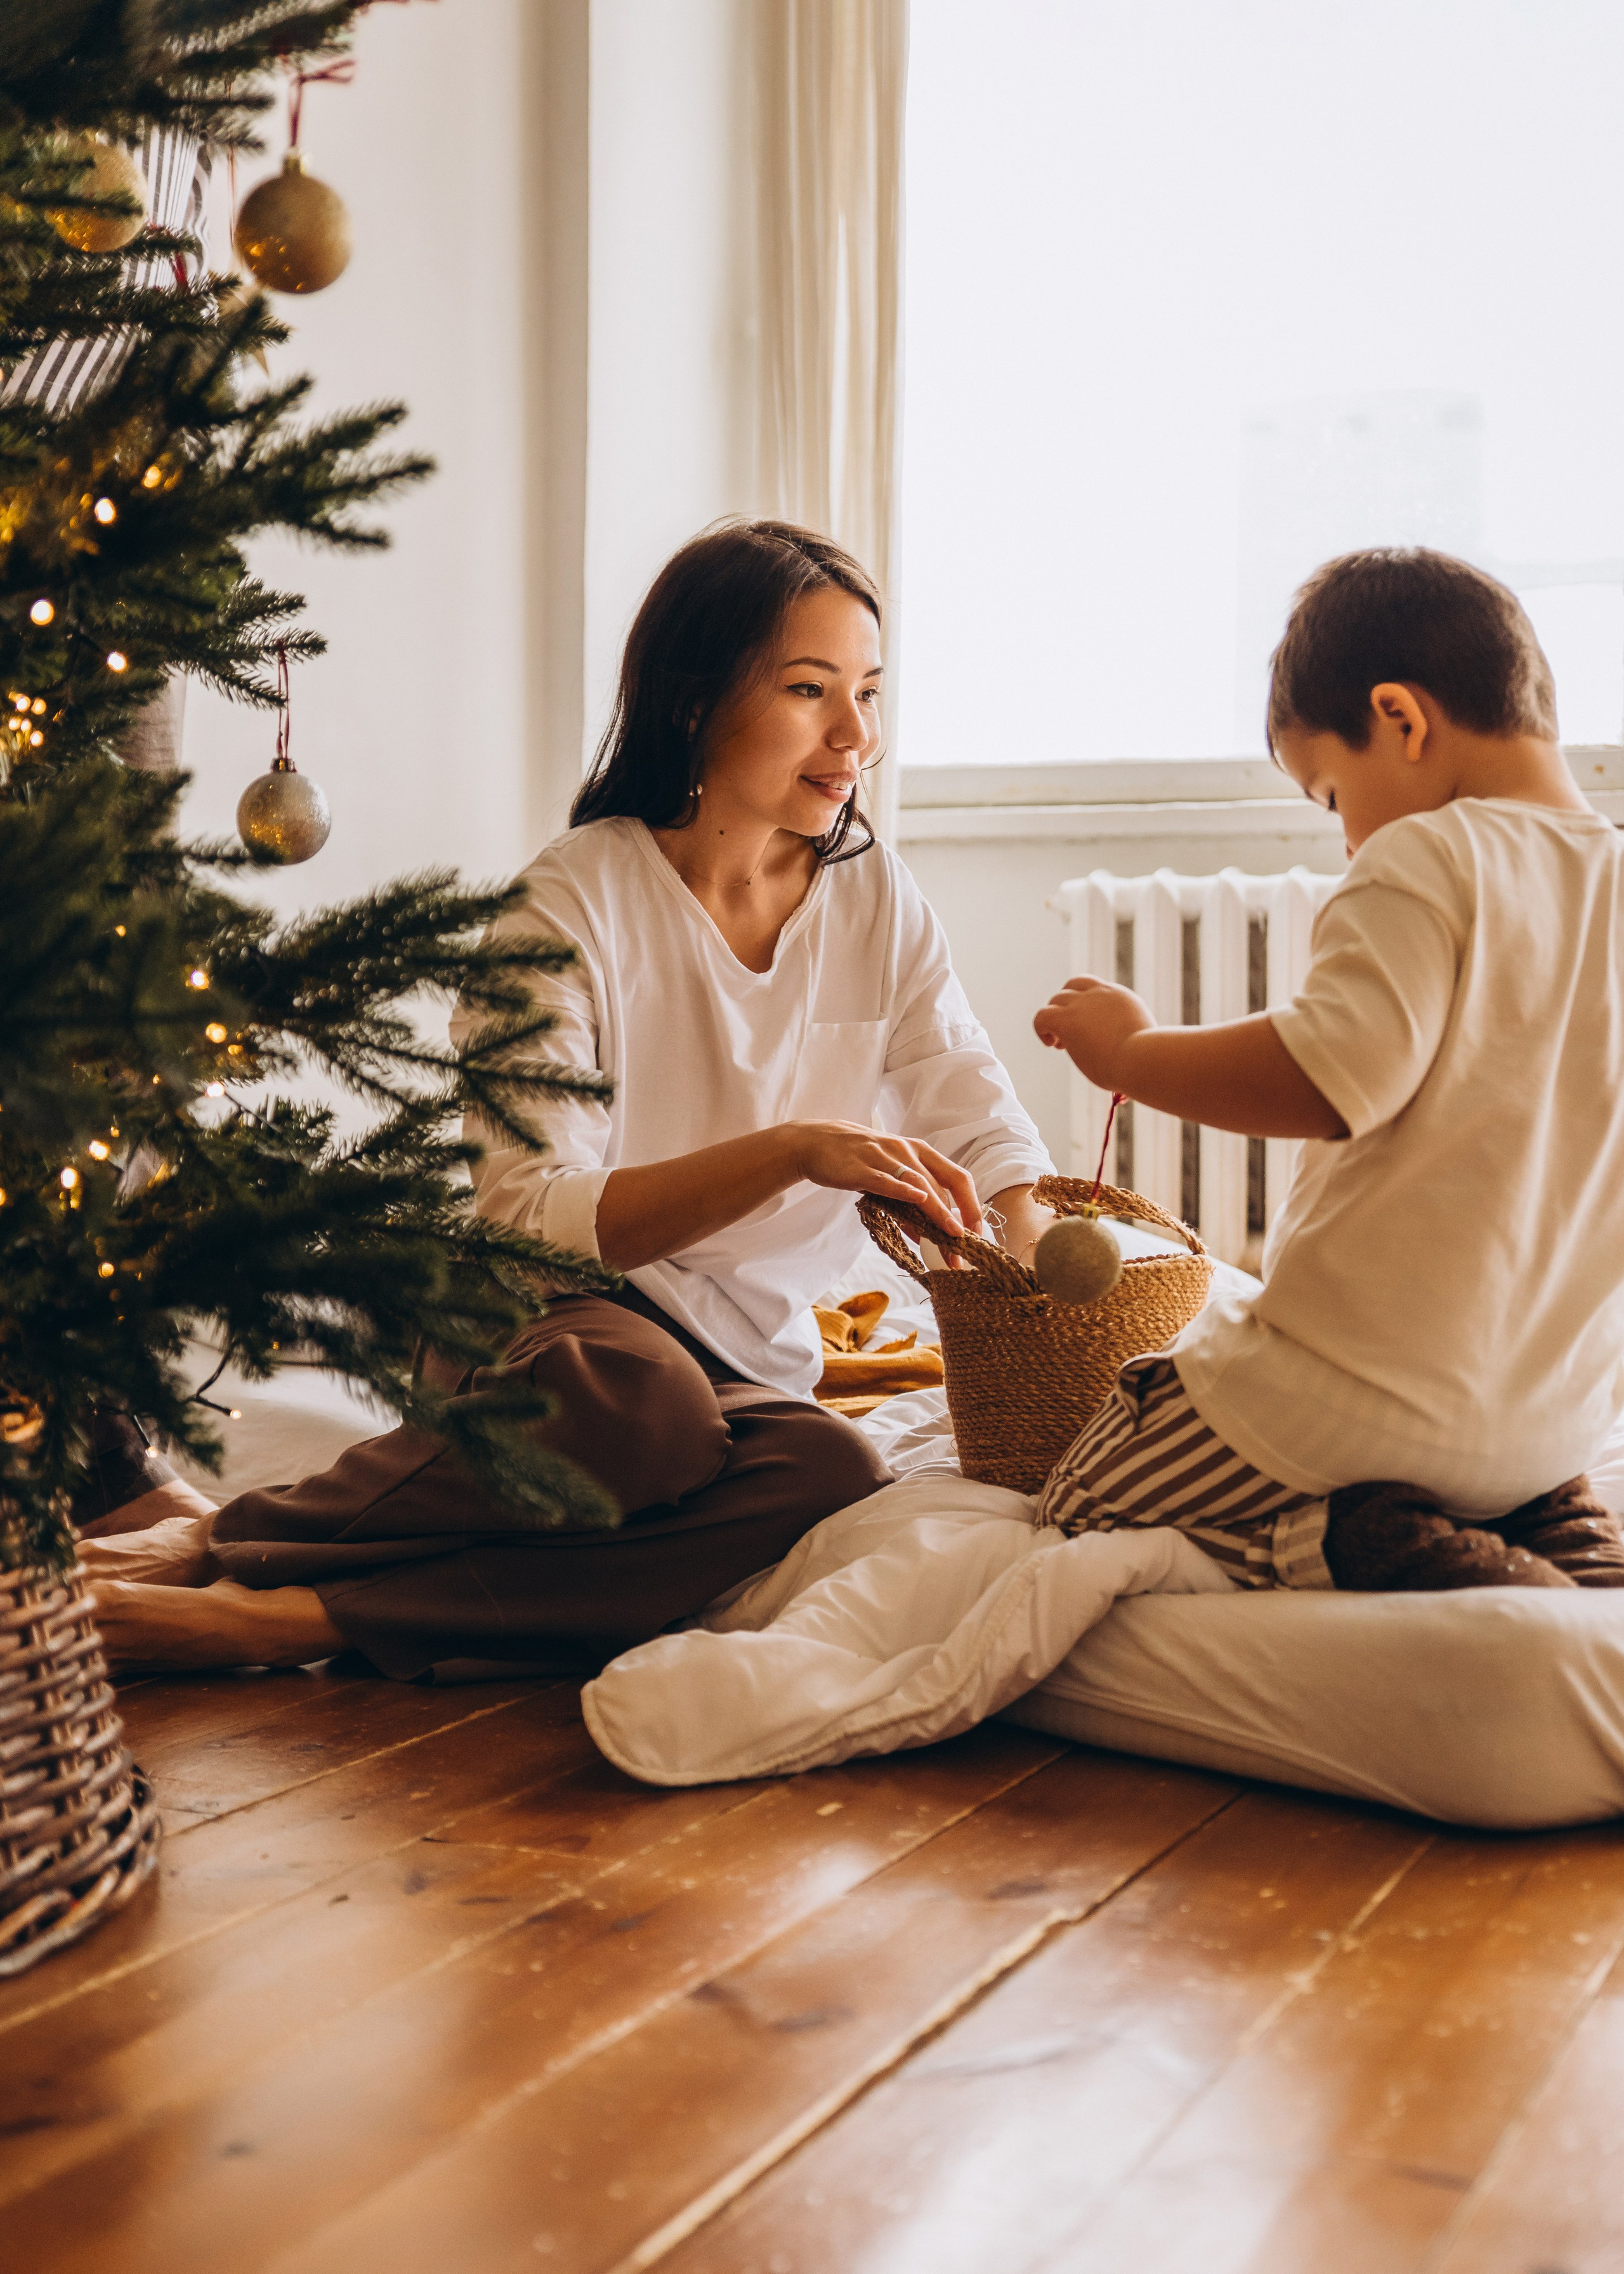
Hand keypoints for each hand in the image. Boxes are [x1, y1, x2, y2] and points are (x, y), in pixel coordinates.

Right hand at [787, 1120, 982, 1241]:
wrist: (817, 1142)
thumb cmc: (858, 1161)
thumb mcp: (888, 1178)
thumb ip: (907, 1204)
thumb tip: (923, 1234)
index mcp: (920, 1152)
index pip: (957, 1177)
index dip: (971, 1204)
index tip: (977, 1232)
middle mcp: (908, 1151)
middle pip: (942, 1186)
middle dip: (956, 1220)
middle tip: (963, 1250)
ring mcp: (885, 1157)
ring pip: (920, 1185)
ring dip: (937, 1213)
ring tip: (949, 1237)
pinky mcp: (861, 1167)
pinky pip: (886, 1180)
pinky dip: (904, 1191)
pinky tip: (917, 1203)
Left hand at [1034, 975, 1153, 1087]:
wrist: (1143, 1059)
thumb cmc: (1146, 1062)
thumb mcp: (1141, 1044)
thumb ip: (1128, 1043)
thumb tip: (1122, 1066)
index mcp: (1121, 998)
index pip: (1096, 989)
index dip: (1086, 1005)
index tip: (1089, 1028)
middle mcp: (1102, 994)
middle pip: (1073, 987)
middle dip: (1068, 1007)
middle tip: (1071, 1036)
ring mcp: (1083, 1004)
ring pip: (1056, 999)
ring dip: (1055, 1019)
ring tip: (1061, 1044)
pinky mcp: (1067, 1019)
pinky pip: (1042, 1016)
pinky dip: (1041, 1029)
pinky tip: (1051, 1044)